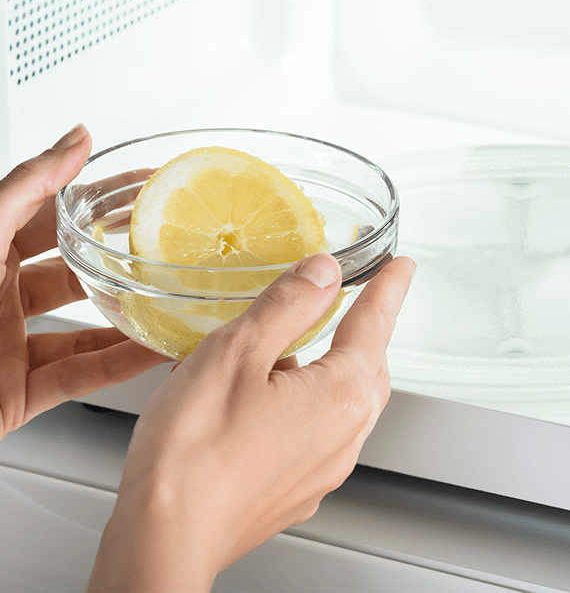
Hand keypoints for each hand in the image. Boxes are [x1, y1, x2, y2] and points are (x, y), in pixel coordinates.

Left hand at [0, 124, 169, 437]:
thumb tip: (74, 139)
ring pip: (83, 329)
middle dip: (120, 258)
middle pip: (73, 271)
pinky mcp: (15, 394)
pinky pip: (77, 376)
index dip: (97, 197)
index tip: (141, 184)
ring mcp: (7, 346)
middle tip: (166, 243)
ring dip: (128, 318)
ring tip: (169, 299)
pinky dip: (117, 366)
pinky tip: (150, 351)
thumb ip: (27, 186)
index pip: (51, 214)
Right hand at [89, 251, 414, 592]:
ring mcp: (320, 471)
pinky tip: (266, 396)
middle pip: (369, 368)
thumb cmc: (194, 450)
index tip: (401, 267)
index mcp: (339, 396)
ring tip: (299, 343)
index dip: (389, 288)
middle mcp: (342, 438)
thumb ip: (287, 304)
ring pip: (343, 403)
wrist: (163, 537)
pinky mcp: (292, 491)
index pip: (376, 324)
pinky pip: (316, 433)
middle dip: (367, 330)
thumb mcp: (239, 351)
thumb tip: (323, 271)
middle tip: (361, 301)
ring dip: (333, 366)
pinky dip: (306, 401)